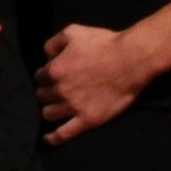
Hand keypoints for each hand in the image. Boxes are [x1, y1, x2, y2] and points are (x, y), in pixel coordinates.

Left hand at [37, 24, 151, 141]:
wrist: (131, 60)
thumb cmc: (104, 43)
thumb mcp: (73, 32)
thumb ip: (53, 43)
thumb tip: (46, 57)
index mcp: (54, 70)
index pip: (39, 77)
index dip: (46, 76)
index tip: (53, 75)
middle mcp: (60, 90)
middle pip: (42, 96)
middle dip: (47, 92)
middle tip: (57, 90)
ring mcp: (73, 107)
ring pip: (48, 113)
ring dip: (50, 109)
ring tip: (57, 107)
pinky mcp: (87, 120)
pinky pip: (64, 133)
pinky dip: (53, 137)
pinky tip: (48, 138)